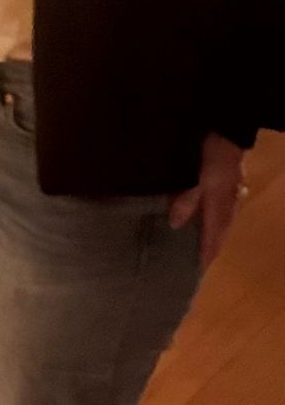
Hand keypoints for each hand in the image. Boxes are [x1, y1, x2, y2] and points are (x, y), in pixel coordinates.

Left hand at [171, 132, 247, 270]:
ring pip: (223, 222)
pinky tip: (207, 222)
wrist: (227, 135)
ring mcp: (229, 195)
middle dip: (213, 247)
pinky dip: (215, 221)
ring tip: (204, 247)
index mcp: (219, 206)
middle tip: (202, 263)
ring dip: (215, 235)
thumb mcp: (195, 181)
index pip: (213, 236)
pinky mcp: (227, 187)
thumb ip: (186, 202)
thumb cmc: (210, 159)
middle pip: (221, 232)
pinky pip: (222, 211)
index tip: (200, 269)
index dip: (207, 252)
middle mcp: (227, 204)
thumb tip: (175, 224)